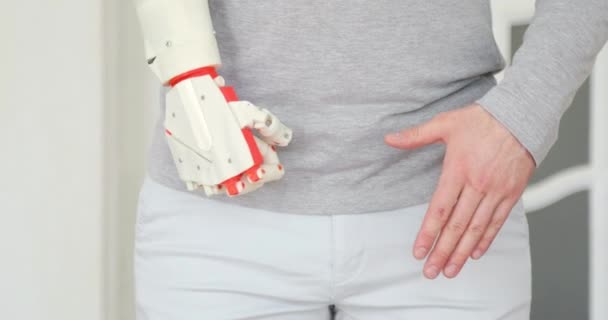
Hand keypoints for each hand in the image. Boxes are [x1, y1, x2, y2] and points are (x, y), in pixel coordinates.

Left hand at [384, 103, 534, 278]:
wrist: (522, 115)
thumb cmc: (483, 119)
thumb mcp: (446, 122)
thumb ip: (416, 135)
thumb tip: (389, 139)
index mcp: (458, 170)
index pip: (439, 209)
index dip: (428, 233)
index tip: (418, 251)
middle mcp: (477, 184)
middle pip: (457, 226)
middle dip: (442, 252)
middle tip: (431, 271)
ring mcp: (496, 191)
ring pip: (476, 229)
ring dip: (462, 252)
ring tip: (450, 270)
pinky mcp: (511, 193)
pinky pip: (497, 222)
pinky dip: (486, 240)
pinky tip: (474, 253)